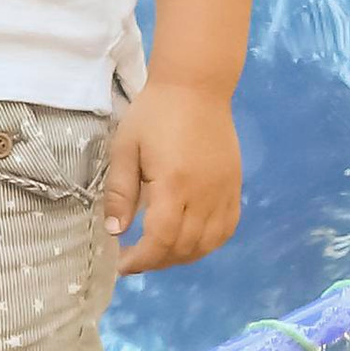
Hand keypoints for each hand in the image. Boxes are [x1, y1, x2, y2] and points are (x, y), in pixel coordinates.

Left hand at [104, 82, 241, 269]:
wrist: (196, 87)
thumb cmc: (154, 114)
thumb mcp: (125, 148)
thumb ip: (120, 192)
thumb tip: (115, 231)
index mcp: (173, 184)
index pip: (161, 239)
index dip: (142, 259)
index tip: (123, 263)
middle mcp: (203, 194)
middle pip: (184, 247)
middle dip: (157, 261)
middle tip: (135, 257)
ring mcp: (224, 191)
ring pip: (208, 243)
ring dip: (182, 256)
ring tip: (160, 252)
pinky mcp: (235, 186)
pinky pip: (227, 228)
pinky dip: (209, 243)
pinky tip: (190, 241)